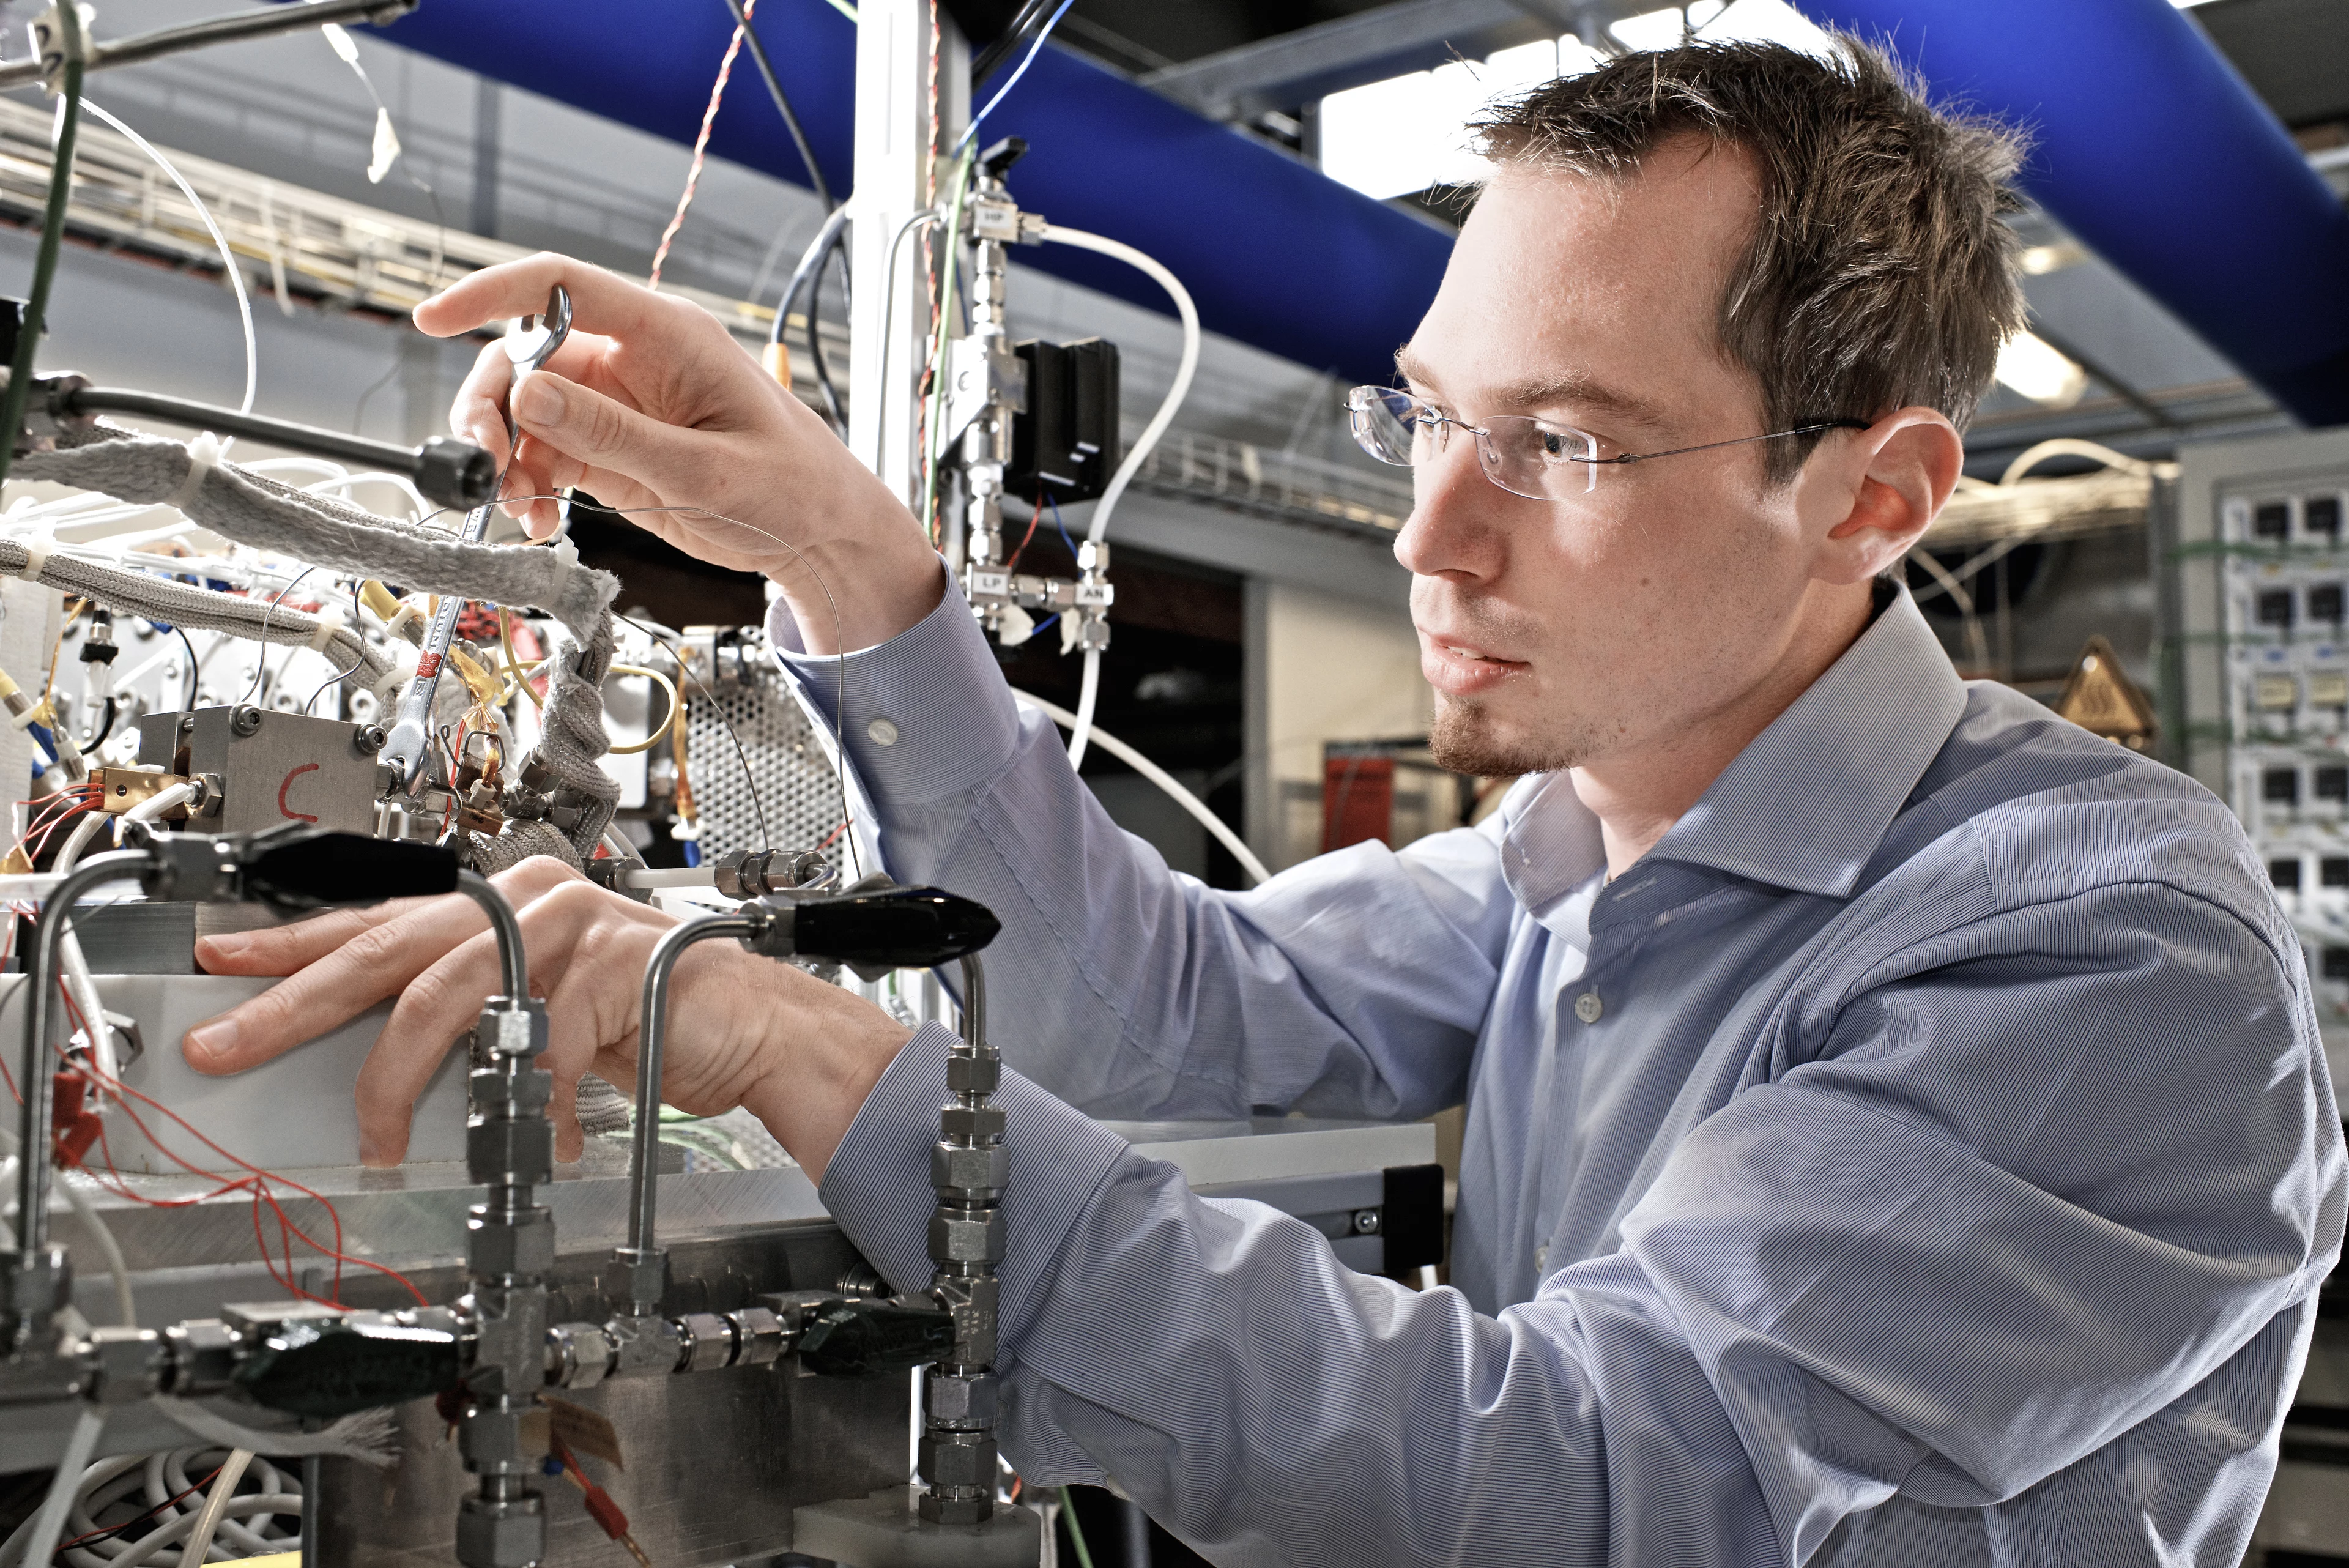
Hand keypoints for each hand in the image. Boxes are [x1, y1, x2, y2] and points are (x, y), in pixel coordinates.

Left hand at [180, 857, 912, 1179]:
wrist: (751, 1028)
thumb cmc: (645, 1022)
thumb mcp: (534, 1016)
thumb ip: (468, 1019)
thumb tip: (371, 1061)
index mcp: (502, 903)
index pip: (377, 922)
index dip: (294, 945)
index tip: (223, 963)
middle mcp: (526, 900)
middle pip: (387, 952)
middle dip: (295, 1004)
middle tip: (229, 1043)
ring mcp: (568, 926)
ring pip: (445, 1001)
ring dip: (401, 1084)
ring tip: (381, 1143)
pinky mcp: (607, 965)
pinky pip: (534, 1048)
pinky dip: (531, 1107)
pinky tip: (550, 1137)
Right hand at [412, 254, 945, 653]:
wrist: (821, 537)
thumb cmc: (792, 490)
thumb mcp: (704, 470)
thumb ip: (614, 436)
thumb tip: (528, 393)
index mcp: (666, 336)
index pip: (560, 286)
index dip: (490, 293)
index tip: (431, 317)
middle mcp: (633, 361)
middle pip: (524, 355)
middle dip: (491, 405)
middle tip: (484, 463)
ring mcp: (617, 407)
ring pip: (523, 409)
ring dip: (503, 456)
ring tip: (518, 507)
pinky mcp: (609, 451)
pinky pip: (542, 454)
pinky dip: (526, 486)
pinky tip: (537, 521)